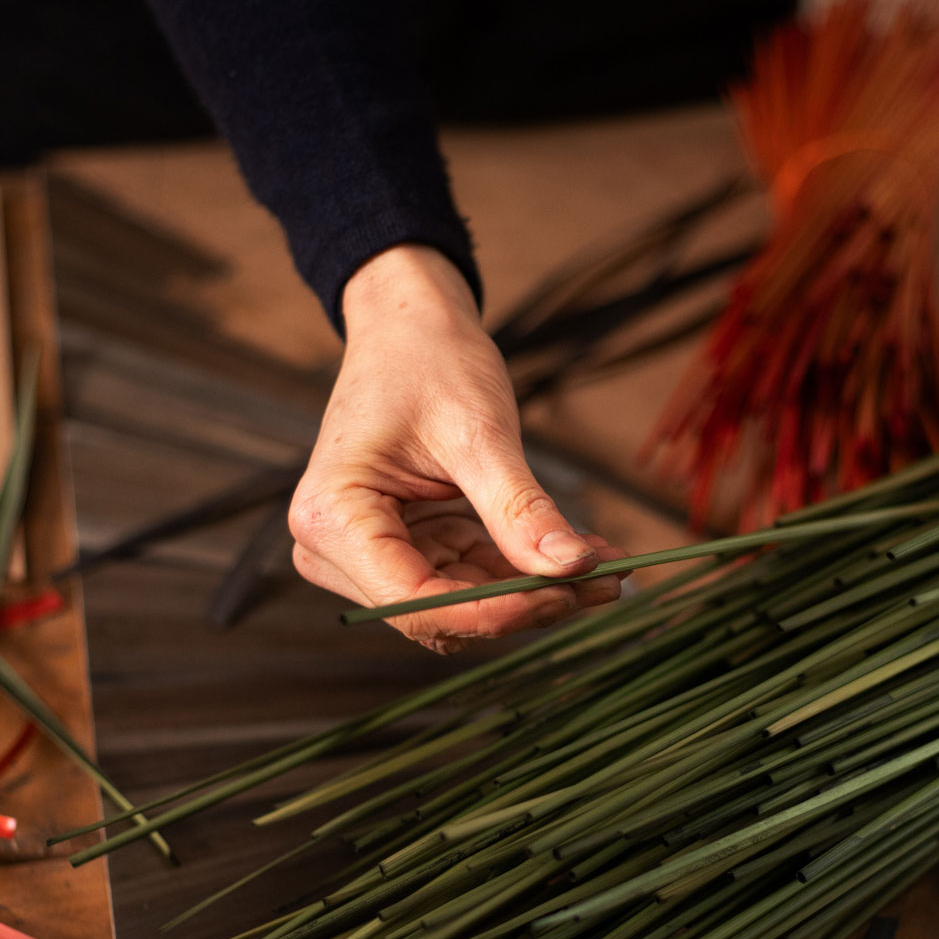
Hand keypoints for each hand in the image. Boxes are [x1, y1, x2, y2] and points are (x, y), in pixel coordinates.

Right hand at [290, 244, 626, 651]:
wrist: (410, 325)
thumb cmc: (428, 361)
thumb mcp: (479, 433)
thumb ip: (520, 509)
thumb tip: (572, 570)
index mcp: (331, 519)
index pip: (414, 602)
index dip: (494, 611)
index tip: (568, 592)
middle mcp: (334, 549)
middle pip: (437, 613)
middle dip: (523, 601)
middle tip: (605, 581)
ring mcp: (368, 553)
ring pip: (460, 603)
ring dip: (532, 590)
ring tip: (606, 564)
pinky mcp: (404, 548)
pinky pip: (467, 578)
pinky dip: (522, 569)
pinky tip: (580, 552)